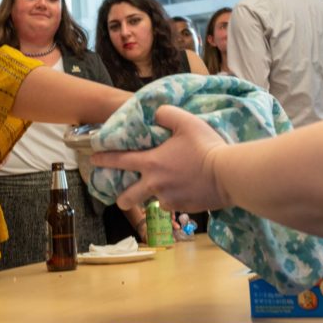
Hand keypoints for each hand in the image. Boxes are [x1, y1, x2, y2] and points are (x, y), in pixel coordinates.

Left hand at [91, 105, 228, 212]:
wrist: (228, 175)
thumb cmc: (206, 147)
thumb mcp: (186, 121)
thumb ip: (166, 114)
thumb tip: (156, 114)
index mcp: (152, 163)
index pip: (120, 160)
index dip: (104, 159)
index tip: (93, 160)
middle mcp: (155, 184)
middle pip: (128, 197)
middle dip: (121, 198)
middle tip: (121, 197)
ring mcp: (169, 199)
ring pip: (154, 201)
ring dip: (153, 197)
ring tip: (161, 191)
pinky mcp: (183, 208)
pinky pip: (173, 205)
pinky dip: (175, 199)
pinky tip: (184, 192)